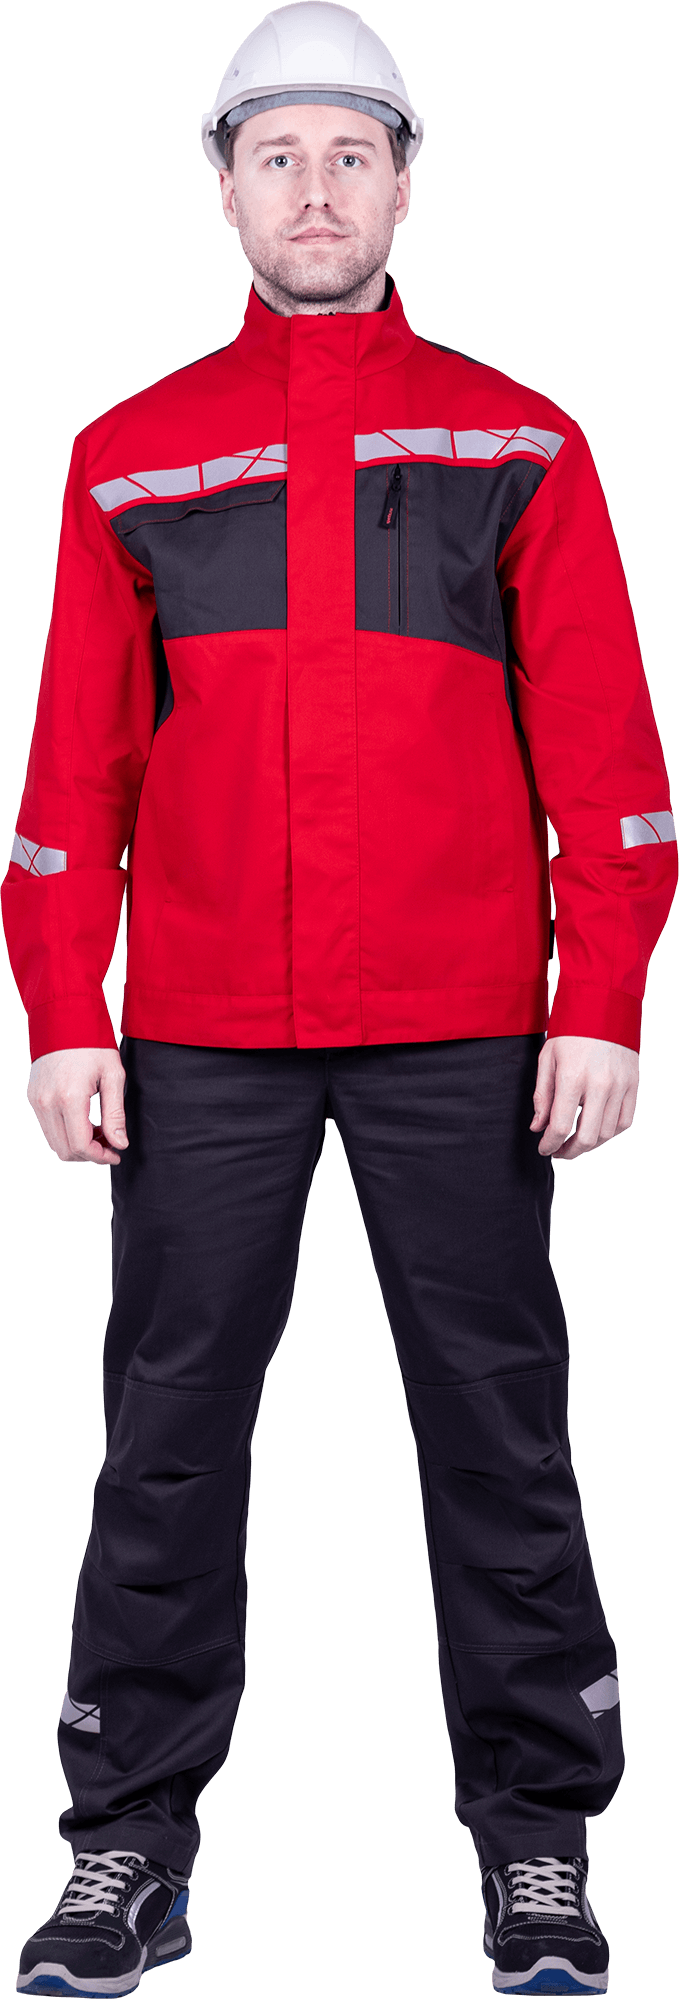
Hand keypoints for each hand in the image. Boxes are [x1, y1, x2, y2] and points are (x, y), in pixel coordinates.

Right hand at [27, 1047, 128, 1164]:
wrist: (64, 1018)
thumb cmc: (91, 1043)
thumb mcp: (112, 1075)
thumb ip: (115, 1113)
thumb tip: (119, 1143)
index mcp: (69, 1098)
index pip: (81, 1146)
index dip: (100, 1157)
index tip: (116, 1154)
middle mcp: (47, 1103)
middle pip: (65, 1150)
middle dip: (89, 1155)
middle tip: (110, 1144)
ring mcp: (36, 1101)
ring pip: (54, 1142)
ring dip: (77, 1145)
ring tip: (99, 1132)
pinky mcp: (32, 1097)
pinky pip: (47, 1128)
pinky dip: (66, 1133)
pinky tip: (84, 1122)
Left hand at [530, 1034, 638, 1159]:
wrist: (603, 1007)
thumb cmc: (571, 1032)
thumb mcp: (547, 1059)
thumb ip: (542, 1096)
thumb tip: (538, 1126)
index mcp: (572, 1078)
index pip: (560, 1126)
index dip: (550, 1144)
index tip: (544, 1148)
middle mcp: (599, 1085)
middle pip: (587, 1138)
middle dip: (570, 1152)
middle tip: (560, 1152)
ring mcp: (620, 1086)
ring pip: (607, 1133)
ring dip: (591, 1145)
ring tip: (577, 1142)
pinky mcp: (633, 1084)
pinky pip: (625, 1121)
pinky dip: (611, 1133)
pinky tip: (598, 1131)